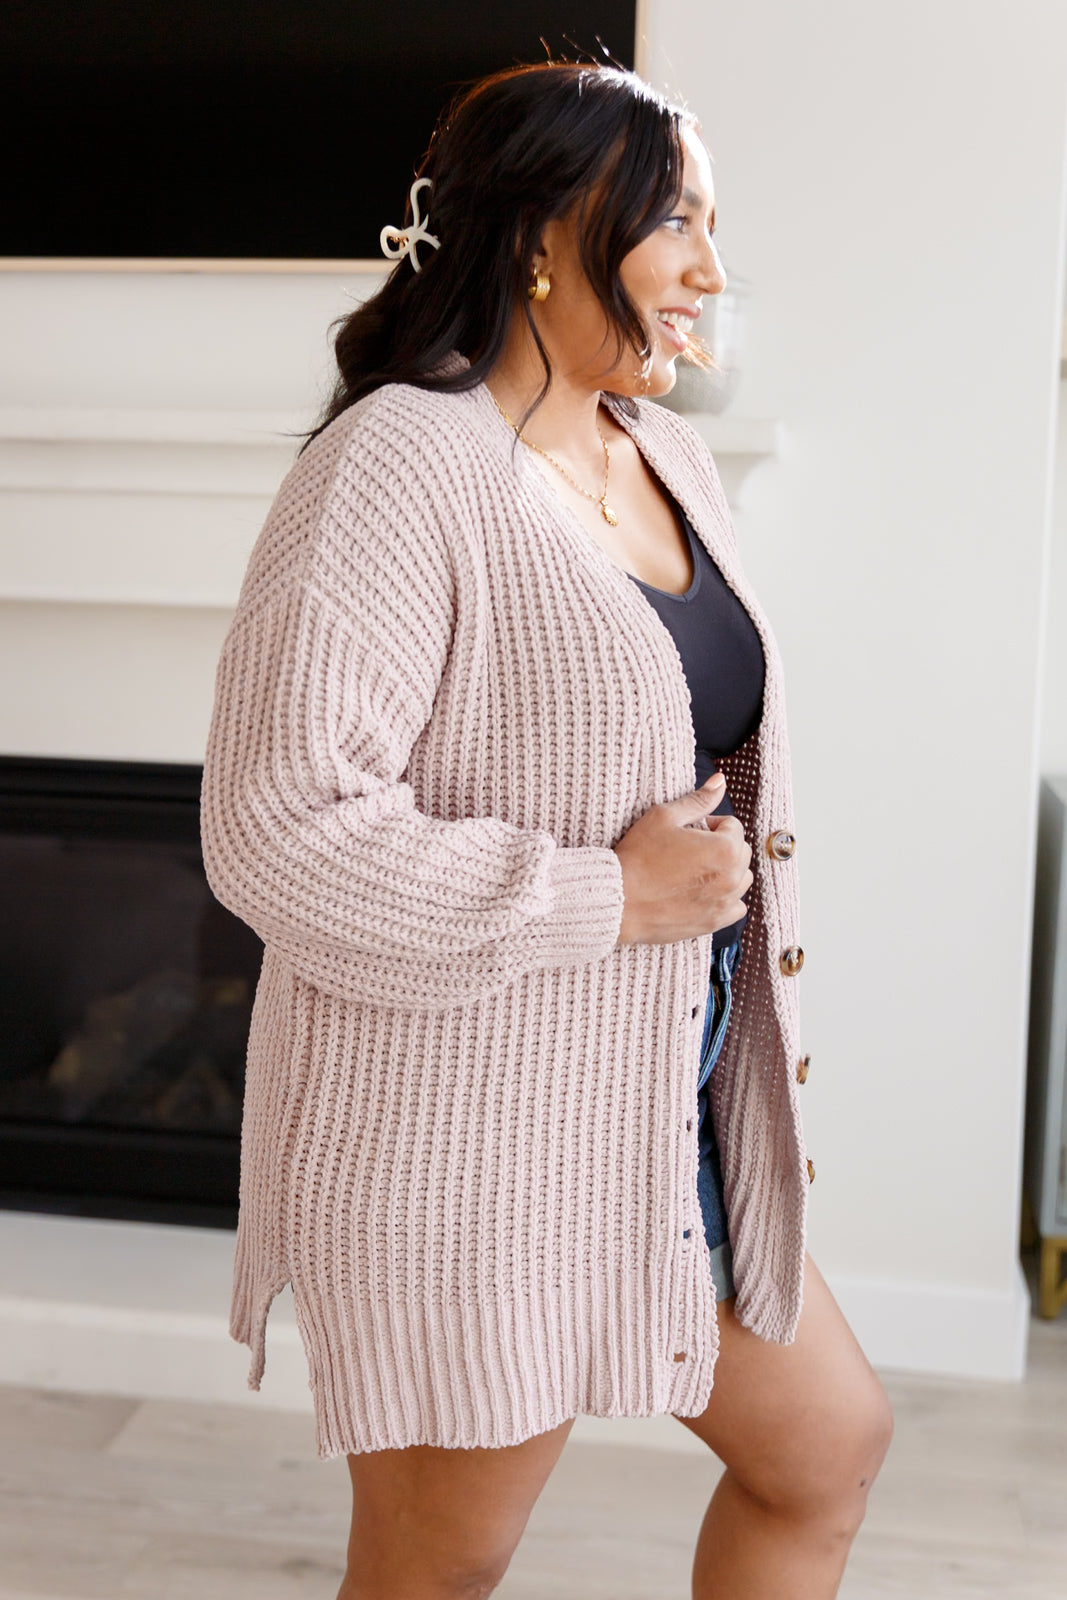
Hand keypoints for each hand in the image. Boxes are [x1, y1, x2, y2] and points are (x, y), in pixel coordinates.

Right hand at [611, 772, 753, 945]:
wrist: (618, 900)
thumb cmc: (638, 857)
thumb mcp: (665, 817)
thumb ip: (699, 799)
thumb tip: (720, 781)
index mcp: (725, 849)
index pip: (732, 826)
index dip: (710, 824)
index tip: (688, 832)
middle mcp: (732, 878)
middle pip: (741, 851)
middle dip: (721, 845)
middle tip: (689, 849)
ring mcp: (724, 903)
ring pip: (741, 878)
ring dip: (726, 870)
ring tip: (695, 870)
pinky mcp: (714, 922)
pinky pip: (736, 906)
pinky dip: (726, 897)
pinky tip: (702, 892)